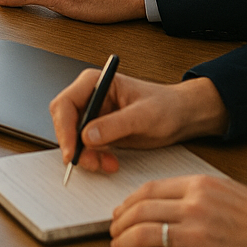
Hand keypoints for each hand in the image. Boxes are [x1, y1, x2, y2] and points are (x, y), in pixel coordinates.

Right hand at [50, 71, 228, 172]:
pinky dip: (94, 158)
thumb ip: (114, 125)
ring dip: (86, 154)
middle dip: (74, 144)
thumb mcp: (143, 116)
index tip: (72, 152)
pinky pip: (85, 146)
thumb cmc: (166, 107)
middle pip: (65, 121)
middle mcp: (89, 96)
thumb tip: (86, 136)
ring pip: (73, 136)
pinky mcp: (99, 130)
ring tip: (108, 164)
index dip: (64, 128)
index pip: (65, 103)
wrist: (181, 116)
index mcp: (94, 82)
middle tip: (90, 163)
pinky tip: (111, 162)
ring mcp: (93, 113)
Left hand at [110, 175, 246, 246]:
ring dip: (126, 241)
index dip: (127, 201)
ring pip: (146, 236)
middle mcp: (196, 209)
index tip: (119, 210)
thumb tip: (152, 200)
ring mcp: (200, 238)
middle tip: (113, 229)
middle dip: (120, 222)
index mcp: (199, 186)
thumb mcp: (222, 189)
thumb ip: (188, 190)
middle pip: (141, 212)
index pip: (148, 190)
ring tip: (119, 245)